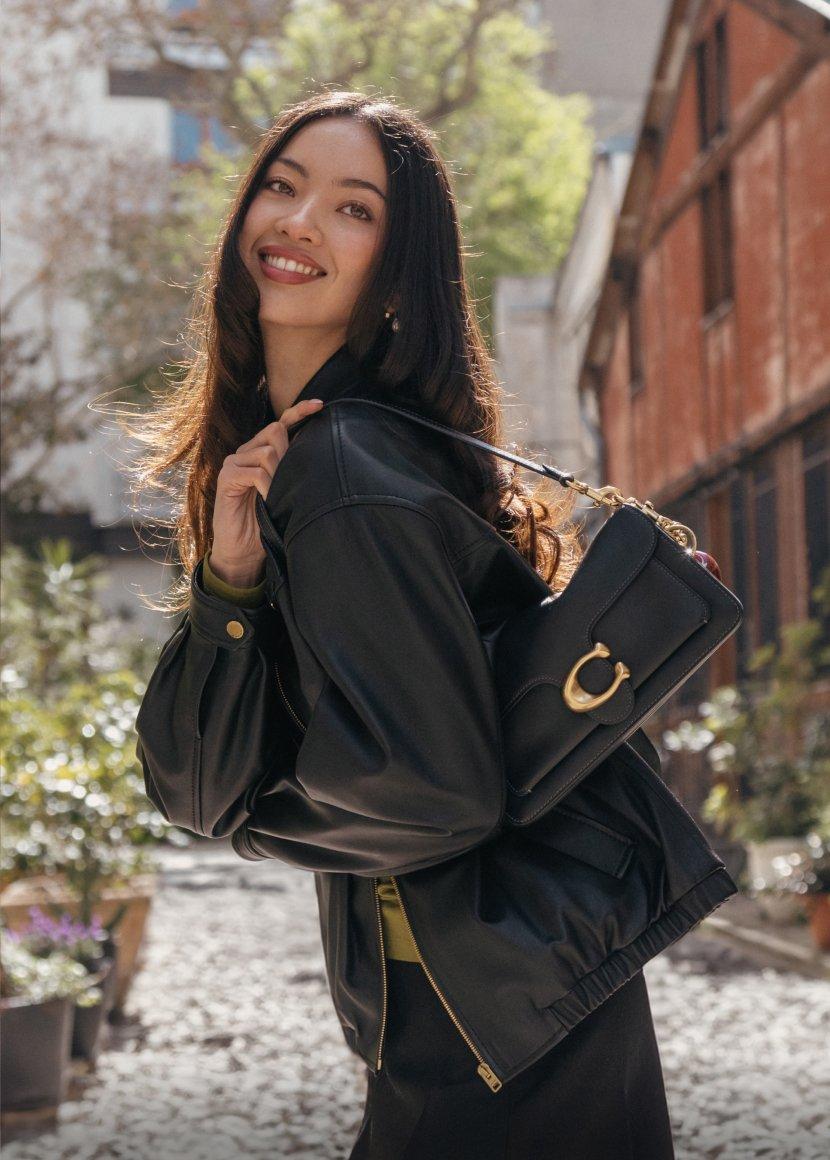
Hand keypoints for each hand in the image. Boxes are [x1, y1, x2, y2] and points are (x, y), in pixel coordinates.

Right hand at [209, 398, 324, 585]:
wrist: (243, 553)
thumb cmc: (267, 524)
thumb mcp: (286, 494)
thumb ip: (294, 471)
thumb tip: (321, 452)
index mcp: (261, 453)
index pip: (281, 423)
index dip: (299, 411)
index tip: (321, 405)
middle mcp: (246, 452)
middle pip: (276, 431)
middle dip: (291, 453)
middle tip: (292, 481)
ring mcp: (234, 463)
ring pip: (267, 451)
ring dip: (280, 475)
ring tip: (279, 496)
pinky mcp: (226, 478)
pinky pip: (255, 472)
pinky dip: (268, 487)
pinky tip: (269, 501)